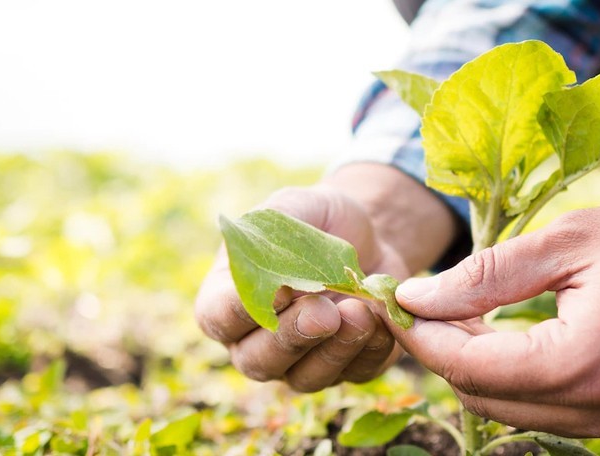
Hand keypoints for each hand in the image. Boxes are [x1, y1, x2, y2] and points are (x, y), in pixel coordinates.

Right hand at [195, 186, 407, 391]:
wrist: (369, 235)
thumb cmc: (316, 221)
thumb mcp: (292, 207)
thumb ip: (272, 234)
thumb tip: (275, 279)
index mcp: (229, 299)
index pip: (218, 318)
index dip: (241, 311)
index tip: (277, 289)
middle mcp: (257, 341)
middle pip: (258, 361)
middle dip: (292, 337)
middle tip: (323, 311)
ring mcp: (300, 361)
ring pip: (306, 378)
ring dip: (334, 350)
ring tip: (359, 313)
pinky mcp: (347, 368)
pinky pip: (355, 373)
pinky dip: (370, 350)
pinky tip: (381, 319)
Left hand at [390, 194, 599, 438]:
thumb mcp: (572, 241)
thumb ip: (488, 274)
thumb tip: (417, 296)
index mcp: (578, 364)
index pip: (467, 366)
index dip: (421, 334)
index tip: (395, 301)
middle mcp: (597, 412)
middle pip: (484, 398)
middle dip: (444, 353)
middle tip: (423, 305)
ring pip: (515, 412)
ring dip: (480, 369)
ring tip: (464, 316)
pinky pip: (553, 413)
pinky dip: (521, 381)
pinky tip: (515, 338)